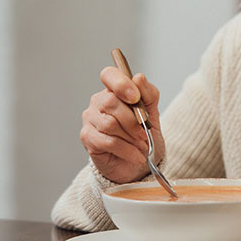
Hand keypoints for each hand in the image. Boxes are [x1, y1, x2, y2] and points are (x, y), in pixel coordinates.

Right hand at [79, 67, 164, 183]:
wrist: (138, 165)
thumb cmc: (143, 136)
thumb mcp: (153, 114)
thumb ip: (149, 94)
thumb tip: (139, 78)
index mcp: (114, 90)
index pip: (109, 75)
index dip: (121, 84)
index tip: (136, 98)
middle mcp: (98, 102)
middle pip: (111, 102)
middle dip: (133, 120)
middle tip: (145, 133)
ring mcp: (90, 119)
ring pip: (110, 124)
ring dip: (131, 137)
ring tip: (142, 145)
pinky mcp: (87, 138)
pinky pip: (108, 141)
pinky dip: (127, 150)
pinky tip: (136, 155)